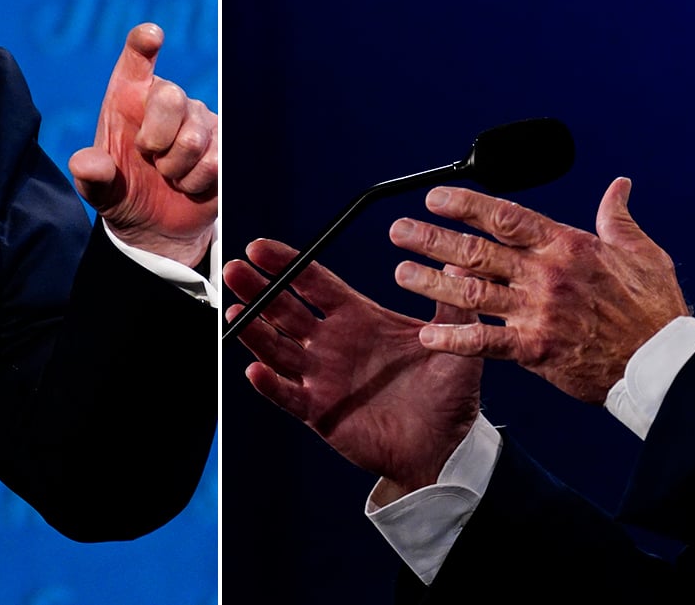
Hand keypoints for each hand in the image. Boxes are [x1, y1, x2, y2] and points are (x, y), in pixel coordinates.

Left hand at [69, 22, 217, 266]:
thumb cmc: (123, 190)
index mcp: (129, 95)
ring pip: (194, 140)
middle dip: (156, 138)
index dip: (144, 44)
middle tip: (148, 158)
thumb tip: (85, 163)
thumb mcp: (98, 188)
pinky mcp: (224, 144)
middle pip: (172, 98)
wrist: (154, 223)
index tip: (151, 36)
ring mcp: (200, 120)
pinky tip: (188, 184)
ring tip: (168, 175)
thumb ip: (90, 175)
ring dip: (175, 170)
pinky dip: (195, 182)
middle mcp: (167, 99)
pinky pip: (216, 161)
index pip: (136, 59)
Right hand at [225, 239, 482, 496]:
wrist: (446, 447)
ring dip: (254, 331)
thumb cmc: (449, 394)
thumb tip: (459, 264)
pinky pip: (287, 395)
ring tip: (235, 313)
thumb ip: (452, 307)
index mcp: (358, 318)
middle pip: (284, 309)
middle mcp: (332, 344)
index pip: (313, 283)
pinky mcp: (319, 411)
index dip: (286, 264)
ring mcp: (322, 377)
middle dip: (258, 289)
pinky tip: (255, 369)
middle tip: (235, 269)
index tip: (260, 248)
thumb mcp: (455, 343)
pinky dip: (269, 384)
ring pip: (277, 348)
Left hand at [390, 179, 687, 403]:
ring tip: (401, 273)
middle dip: (432, 238)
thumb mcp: (642, 251)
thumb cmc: (654, 308)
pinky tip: (427, 334)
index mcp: (567, 246)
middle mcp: (546, 275)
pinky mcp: (536, 349)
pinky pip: (486, 341)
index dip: (467, 204)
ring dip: (432, 283)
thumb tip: (618, 186)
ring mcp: (538, 312)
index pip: (506, 216)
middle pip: (478, 250)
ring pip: (473, 292)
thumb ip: (617, 217)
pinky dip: (455, 337)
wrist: (662, 363)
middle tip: (399, 231)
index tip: (435, 197)